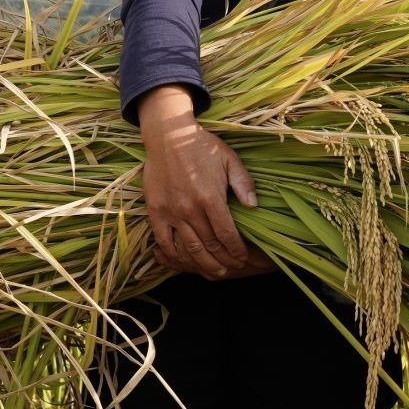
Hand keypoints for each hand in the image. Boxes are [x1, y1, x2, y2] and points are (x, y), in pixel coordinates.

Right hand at [136, 85, 258, 279]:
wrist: (167, 136)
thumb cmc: (202, 147)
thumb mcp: (230, 159)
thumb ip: (243, 183)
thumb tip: (253, 206)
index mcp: (210, 198)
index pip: (227, 235)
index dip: (237, 250)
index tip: (244, 257)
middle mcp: (190, 209)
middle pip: (210, 246)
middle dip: (224, 261)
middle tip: (233, 268)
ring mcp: (171, 212)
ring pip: (189, 248)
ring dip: (203, 265)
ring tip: (215, 272)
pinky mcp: (155, 211)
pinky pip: (164, 240)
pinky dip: (174, 255)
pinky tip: (183, 262)